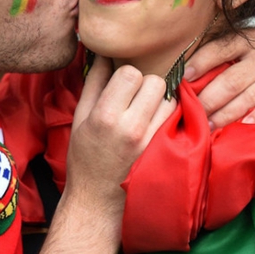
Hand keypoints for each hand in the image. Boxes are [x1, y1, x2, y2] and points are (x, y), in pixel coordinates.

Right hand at [67, 55, 166, 213]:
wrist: (97, 200)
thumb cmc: (84, 158)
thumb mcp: (80, 117)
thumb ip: (94, 83)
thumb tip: (103, 53)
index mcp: (105, 116)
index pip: (131, 73)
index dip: (126, 75)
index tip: (120, 86)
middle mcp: (131, 127)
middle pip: (155, 82)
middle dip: (145, 84)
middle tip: (134, 97)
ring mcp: (151, 140)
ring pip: (169, 99)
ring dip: (159, 100)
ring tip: (144, 111)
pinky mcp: (163, 151)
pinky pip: (174, 119)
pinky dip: (166, 116)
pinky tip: (152, 124)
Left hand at [185, 29, 254, 127]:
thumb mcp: (248, 49)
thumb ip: (222, 58)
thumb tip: (187, 77)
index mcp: (249, 39)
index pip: (220, 49)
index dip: (199, 64)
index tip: (182, 80)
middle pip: (232, 79)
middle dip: (209, 100)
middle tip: (192, 115)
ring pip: (251, 95)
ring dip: (227, 114)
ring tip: (209, 126)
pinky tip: (245, 125)